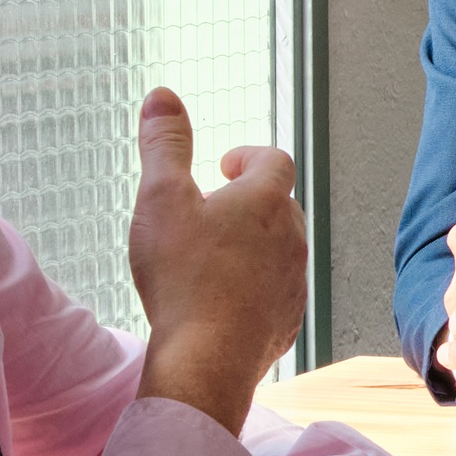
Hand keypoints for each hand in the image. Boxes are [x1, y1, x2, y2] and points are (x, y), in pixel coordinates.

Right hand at [127, 89, 306, 434]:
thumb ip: (164, 144)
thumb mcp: (161, 199)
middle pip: (280, 206)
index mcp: (265, 201)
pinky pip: (277, 294)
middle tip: (214, 211)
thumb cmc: (183, 277)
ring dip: (254, 245)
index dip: (249, 157)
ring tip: (215, 256)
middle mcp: (291, 238)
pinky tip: (223, 300)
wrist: (207, 358)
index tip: (224, 166)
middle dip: (250, 202)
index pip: (274, 160)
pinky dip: (255, 288)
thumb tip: (163, 96)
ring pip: (282, 251)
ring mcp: (294, 282)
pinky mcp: (288, 322)